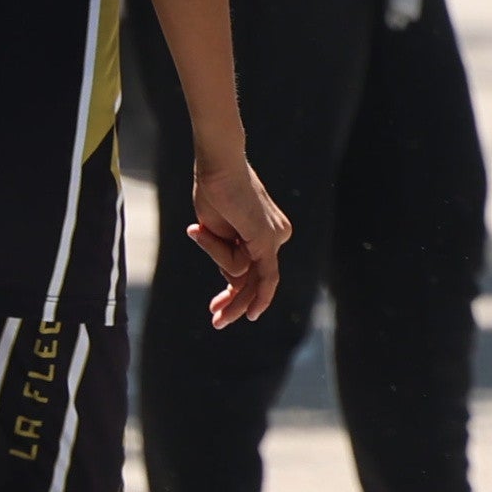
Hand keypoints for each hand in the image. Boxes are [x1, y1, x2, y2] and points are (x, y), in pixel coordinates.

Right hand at [186, 149, 292, 327]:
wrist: (217, 167)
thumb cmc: (213, 191)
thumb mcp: (218, 232)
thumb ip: (227, 255)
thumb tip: (233, 282)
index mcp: (268, 231)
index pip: (253, 272)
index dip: (235, 294)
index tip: (215, 309)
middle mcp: (277, 235)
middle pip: (256, 281)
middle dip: (236, 304)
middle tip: (217, 323)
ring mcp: (275, 238)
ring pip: (246, 276)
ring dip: (225, 280)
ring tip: (214, 305)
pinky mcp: (267, 239)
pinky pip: (257, 273)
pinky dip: (248, 287)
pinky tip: (250, 314)